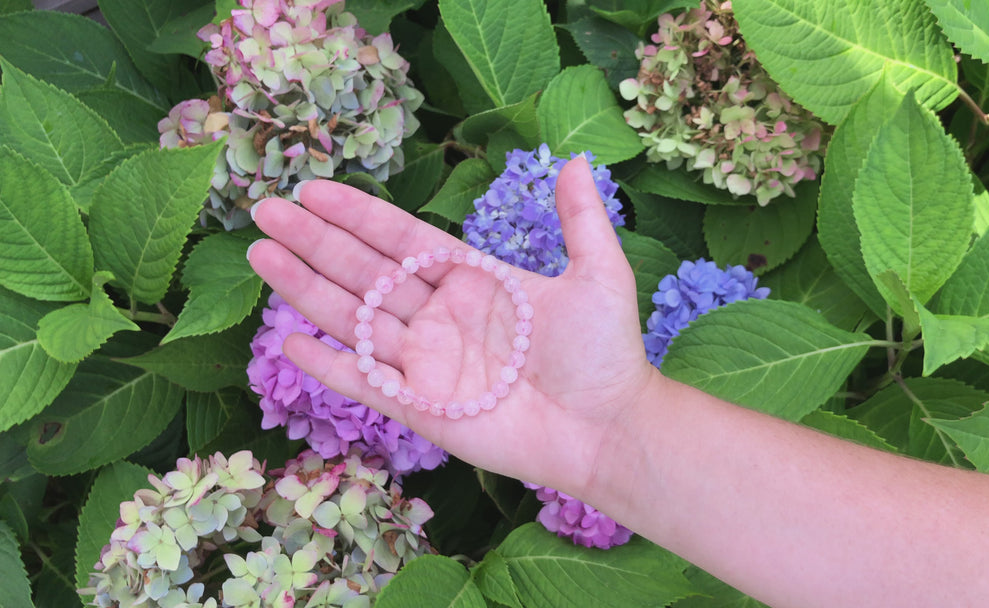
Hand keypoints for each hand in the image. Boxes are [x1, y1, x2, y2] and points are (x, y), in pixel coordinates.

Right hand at [246, 157, 661, 493]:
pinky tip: (290, 341)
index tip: (314, 189)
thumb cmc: (605, 353)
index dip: (357, 215)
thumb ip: (580, 219)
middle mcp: (440, 316)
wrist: (608, 428)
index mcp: (472, 280)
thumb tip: (576, 159)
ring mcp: (426, 363)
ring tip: (262, 256)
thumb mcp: (599, 274)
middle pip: (364, 272)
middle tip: (266, 211)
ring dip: (307, 290)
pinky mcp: (421, 408)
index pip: (401, 239)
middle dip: (314, 242)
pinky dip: (329, 366)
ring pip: (354, 320)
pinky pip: (365, 383)